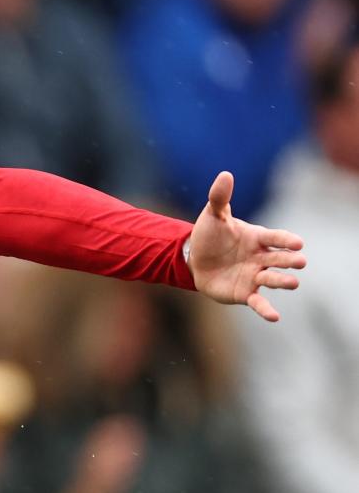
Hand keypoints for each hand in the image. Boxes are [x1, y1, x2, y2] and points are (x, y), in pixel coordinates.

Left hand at [188, 172, 305, 320]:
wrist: (194, 260)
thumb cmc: (209, 235)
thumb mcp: (213, 215)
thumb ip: (220, 198)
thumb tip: (225, 174)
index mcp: (257, 238)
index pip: (275, 237)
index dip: (285, 240)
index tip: (297, 242)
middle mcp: (261, 258)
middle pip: (279, 259)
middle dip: (289, 260)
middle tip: (299, 261)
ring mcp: (255, 276)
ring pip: (272, 279)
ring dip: (283, 281)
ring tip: (293, 283)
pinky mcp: (245, 293)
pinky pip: (258, 302)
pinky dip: (266, 310)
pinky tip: (275, 317)